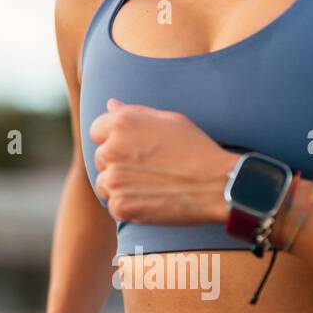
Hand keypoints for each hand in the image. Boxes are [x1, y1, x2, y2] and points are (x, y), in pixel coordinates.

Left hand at [89, 98, 234, 225]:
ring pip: (104, 184)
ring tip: (149, 186)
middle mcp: (112, 149)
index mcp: (121, 123)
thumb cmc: (196, 149)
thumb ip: (134, 113)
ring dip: (120, 186)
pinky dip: (128, 206)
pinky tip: (151, 200)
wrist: (215, 185)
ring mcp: (114, 179)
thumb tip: (110, 105)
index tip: (133, 149)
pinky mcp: (120, 205)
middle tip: (148, 170)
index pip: (97, 130)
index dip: (114, 139)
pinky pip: (114, 206)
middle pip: (100, 158)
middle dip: (117, 163)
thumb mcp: (169, 120)